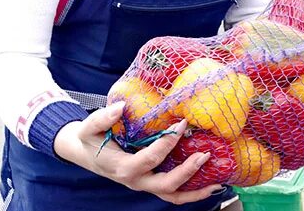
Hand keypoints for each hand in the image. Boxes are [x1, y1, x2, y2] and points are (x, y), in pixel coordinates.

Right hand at [54, 102, 222, 203]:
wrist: (86, 153)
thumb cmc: (90, 139)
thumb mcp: (89, 128)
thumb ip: (103, 118)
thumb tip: (121, 107)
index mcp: (123, 168)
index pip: (149, 159)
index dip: (167, 143)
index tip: (182, 124)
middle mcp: (136, 181)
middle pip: (165, 185)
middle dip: (187, 172)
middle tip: (204, 155)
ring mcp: (145, 185)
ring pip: (172, 196)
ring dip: (196, 191)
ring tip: (217, 181)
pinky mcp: (151, 184)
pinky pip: (174, 194)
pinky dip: (193, 193)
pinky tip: (210, 184)